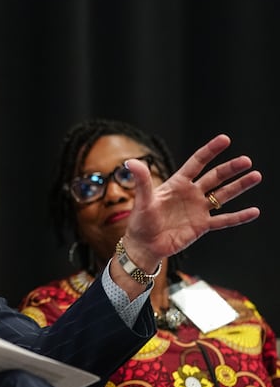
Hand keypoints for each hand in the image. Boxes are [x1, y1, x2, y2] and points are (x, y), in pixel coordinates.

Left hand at [121, 134, 260, 271]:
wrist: (144, 246)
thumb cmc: (140, 222)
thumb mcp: (142, 200)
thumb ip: (141, 181)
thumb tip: (131, 162)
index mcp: (177, 184)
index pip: (196, 163)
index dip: (210, 151)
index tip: (225, 139)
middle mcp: (191, 194)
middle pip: (214, 177)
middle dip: (230, 168)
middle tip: (246, 160)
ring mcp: (198, 210)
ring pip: (223, 195)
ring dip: (239, 186)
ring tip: (256, 176)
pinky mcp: (202, 226)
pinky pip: (224, 220)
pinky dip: (239, 217)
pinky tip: (254, 211)